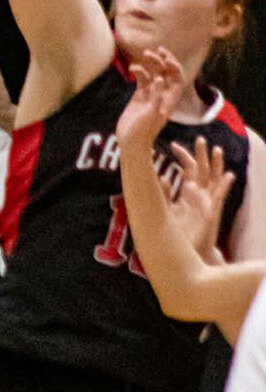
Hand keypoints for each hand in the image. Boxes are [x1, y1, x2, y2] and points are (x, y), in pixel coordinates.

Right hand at [116, 46, 184, 151]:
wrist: (131, 142)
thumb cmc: (142, 131)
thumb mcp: (151, 115)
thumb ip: (156, 96)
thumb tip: (160, 78)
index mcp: (169, 100)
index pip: (177, 79)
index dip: (174, 66)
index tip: (165, 57)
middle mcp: (162, 95)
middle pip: (167, 73)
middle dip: (162, 61)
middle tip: (154, 51)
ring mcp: (150, 95)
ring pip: (154, 74)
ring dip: (151, 63)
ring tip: (144, 54)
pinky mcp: (139, 96)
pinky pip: (142, 80)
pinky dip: (139, 71)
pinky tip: (133, 68)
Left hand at [168, 136, 233, 264]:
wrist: (187, 252)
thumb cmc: (177, 231)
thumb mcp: (166, 209)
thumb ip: (165, 193)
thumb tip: (162, 176)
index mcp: (187, 192)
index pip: (188, 169)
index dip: (183, 156)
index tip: (174, 144)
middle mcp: (199, 194)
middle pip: (202, 170)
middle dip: (201, 154)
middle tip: (200, 138)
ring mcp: (207, 202)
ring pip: (214, 179)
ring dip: (216, 164)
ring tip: (217, 149)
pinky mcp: (213, 212)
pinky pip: (220, 196)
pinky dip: (224, 185)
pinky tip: (228, 175)